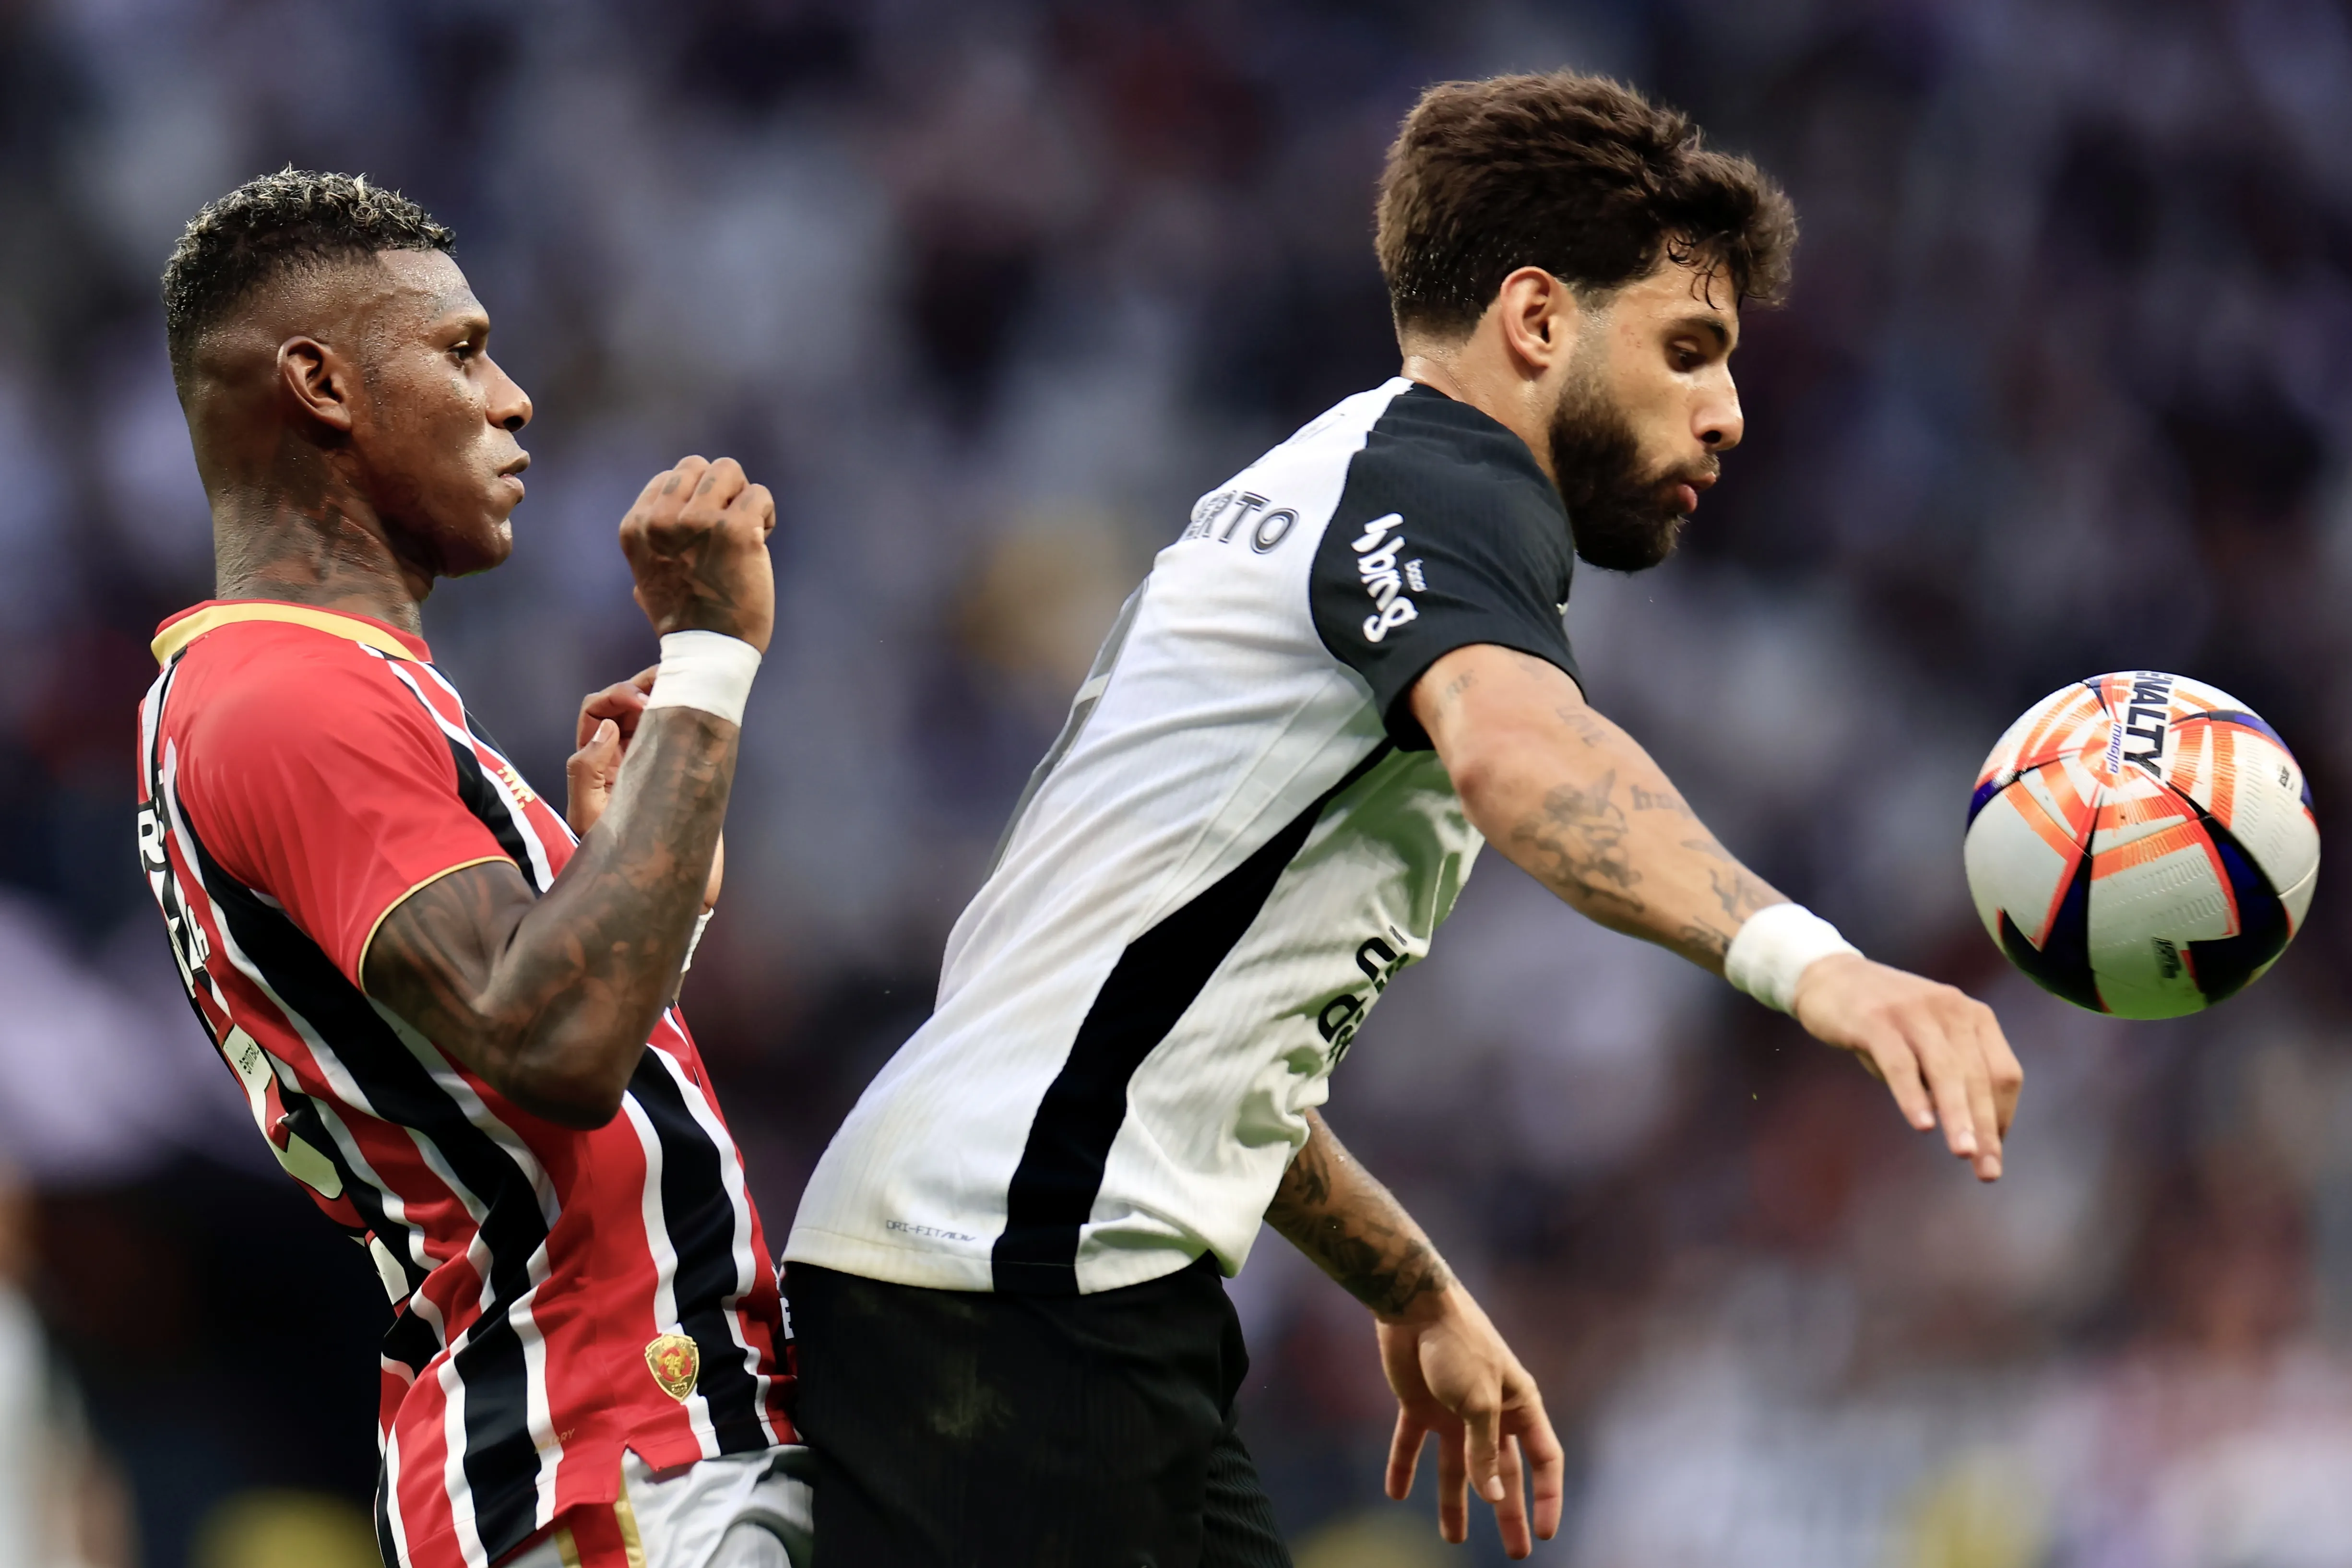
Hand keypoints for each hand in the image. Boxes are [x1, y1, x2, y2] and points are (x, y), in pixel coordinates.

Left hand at [566, 667, 722, 909]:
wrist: (655, 880)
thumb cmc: (618, 852)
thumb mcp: (589, 815)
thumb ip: (586, 772)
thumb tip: (609, 730)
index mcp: (596, 761)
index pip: (597, 712)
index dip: (615, 699)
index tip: (641, 705)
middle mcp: (619, 753)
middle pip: (621, 701)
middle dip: (638, 685)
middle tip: (664, 686)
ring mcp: (647, 755)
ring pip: (648, 708)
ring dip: (660, 688)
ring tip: (680, 683)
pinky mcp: (674, 762)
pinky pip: (673, 726)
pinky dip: (680, 706)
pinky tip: (694, 701)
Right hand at [619, 455, 776, 652]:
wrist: (709, 652)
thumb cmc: (685, 618)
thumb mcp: (648, 575)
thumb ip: (654, 540)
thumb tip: (666, 512)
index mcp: (636, 527)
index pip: (670, 479)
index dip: (694, 500)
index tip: (703, 533)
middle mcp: (660, 519)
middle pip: (698, 466)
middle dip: (719, 492)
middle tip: (727, 529)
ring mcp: (697, 521)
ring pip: (728, 471)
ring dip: (742, 498)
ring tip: (745, 532)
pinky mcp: (734, 530)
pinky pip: (759, 494)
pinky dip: (766, 514)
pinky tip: (760, 541)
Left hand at [1376, 1284, 1563, 1558]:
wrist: (1414, 1305)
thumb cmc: (1459, 1345)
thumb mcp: (1478, 1402)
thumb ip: (1483, 1452)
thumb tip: (1493, 1497)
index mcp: (1518, 1405)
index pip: (1544, 1459)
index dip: (1547, 1496)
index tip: (1544, 1532)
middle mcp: (1489, 1413)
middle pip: (1502, 1473)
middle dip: (1507, 1512)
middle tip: (1514, 1553)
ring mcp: (1453, 1411)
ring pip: (1456, 1468)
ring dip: (1454, 1502)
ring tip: (1451, 1539)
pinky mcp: (1418, 1405)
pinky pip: (1411, 1444)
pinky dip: (1404, 1467)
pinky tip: (1397, 1493)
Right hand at [1792, 952, 2020, 1180]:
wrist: (1829, 977)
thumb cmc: (1884, 1021)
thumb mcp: (1926, 1042)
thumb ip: (1947, 1077)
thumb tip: (1967, 1128)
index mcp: (1973, 1015)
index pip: (2004, 1072)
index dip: (2003, 1116)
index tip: (1994, 1150)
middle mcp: (1952, 1008)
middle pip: (1979, 1076)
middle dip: (1985, 1127)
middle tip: (1987, 1170)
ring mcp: (1914, 1011)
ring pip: (1946, 1071)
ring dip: (1957, 1115)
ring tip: (1963, 1153)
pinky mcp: (1877, 1019)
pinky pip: (1901, 1064)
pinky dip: (1913, 1096)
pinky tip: (1922, 1124)